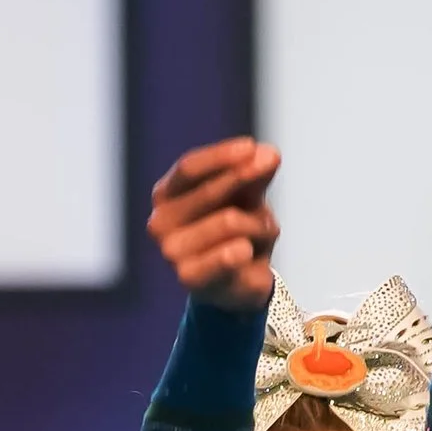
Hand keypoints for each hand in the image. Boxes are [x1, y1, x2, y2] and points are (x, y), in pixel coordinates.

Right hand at [148, 138, 280, 312]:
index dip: (221, 156)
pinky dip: (247, 251)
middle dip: (247, 186)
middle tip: (271, 188)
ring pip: (230, 220)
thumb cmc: (237, 230)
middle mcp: (160, 222)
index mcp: (166, 194)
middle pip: (210, 190)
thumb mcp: (248, 193)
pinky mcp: (188, 277)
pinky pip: (228, 254)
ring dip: (259, 225)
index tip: (251, 148)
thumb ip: (256, 172)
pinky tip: (246, 254)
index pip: (190, 167)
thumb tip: (268, 154)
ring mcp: (171, 252)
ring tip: (258, 237)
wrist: (239, 282)